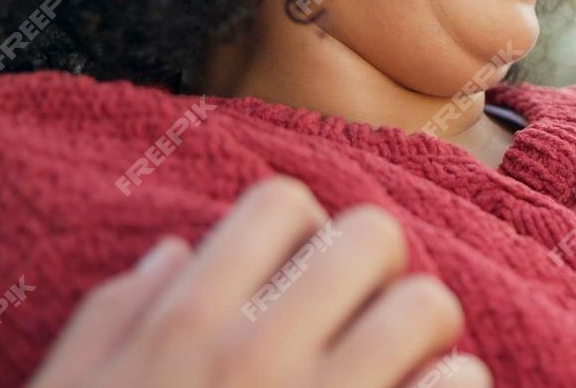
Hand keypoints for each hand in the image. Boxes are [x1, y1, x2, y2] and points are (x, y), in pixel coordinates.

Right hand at [28, 177, 490, 387]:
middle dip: (375, 270)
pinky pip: (460, 384)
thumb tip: (177, 254)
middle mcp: (258, 357)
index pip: (280, 204)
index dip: (299, 232)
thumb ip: (115, 319)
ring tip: (398, 368)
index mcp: (182, 330)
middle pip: (375, 236)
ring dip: (424, 336)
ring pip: (431, 304)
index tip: (295, 275)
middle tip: (358, 318)